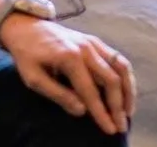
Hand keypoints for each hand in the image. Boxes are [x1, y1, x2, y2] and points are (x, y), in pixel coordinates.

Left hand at [0, 14, 134, 134]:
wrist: (27, 26)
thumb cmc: (27, 55)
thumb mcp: (33, 78)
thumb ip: (57, 94)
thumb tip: (81, 111)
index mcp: (70, 58)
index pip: (90, 91)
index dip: (101, 112)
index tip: (110, 129)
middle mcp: (88, 49)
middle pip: (112, 79)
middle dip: (119, 105)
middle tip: (122, 125)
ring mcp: (95, 43)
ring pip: (121, 66)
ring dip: (128, 90)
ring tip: (129, 110)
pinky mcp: (97, 41)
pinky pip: (117, 59)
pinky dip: (125, 76)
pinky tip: (125, 90)